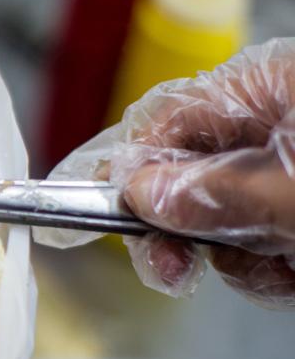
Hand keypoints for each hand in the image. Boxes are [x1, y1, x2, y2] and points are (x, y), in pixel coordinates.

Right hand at [39, 38, 294, 308]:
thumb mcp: (290, 192)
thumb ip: (213, 193)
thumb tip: (139, 194)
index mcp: (267, 89)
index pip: (165, 119)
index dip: (125, 168)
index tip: (85, 208)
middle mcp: (273, 125)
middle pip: (186, 177)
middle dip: (179, 231)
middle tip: (174, 268)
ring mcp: (287, 170)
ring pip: (222, 221)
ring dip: (237, 260)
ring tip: (281, 266)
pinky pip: (260, 245)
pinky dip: (270, 269)